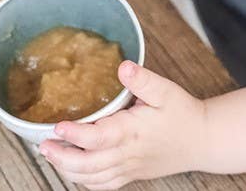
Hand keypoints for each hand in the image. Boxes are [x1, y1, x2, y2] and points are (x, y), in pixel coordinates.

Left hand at [38, 60, 207, 189]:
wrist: (203, 140)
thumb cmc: (183, 114)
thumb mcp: (166, 90)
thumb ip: (143, 79)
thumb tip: (122, 67)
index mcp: (132, 132)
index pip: (98, 138)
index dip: (75, 135)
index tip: (57, 126)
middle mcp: (127, 154)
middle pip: (87, 165)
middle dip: (61, 158)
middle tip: (43, 145)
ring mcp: (128, 168)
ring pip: (92, 179)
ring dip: (68, 171)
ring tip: (51, 156)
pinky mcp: (131, 174)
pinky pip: (103, 186)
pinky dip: (84, 182)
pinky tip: (73, 171)